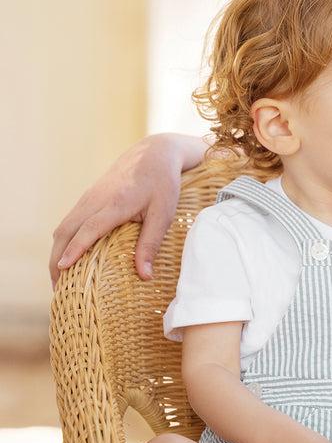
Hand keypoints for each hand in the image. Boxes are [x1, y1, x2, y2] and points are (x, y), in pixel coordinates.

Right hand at [49, 133, 205, 285]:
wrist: (154, 153)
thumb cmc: (163, 184)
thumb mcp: (163, 214)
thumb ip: (151, 244)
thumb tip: (144, 276)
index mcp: (116, 202)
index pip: (89, 228)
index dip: (75, 248)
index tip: (63, 268)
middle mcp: (96, 199)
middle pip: (66, 230)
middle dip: (57, 260)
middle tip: (57, 289)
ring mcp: (88, 198)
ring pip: (63, 227)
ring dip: (56, 252)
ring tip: (58, 280)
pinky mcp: (88, 198)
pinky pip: (68, 222)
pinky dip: (63, 242)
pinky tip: (67, 257)